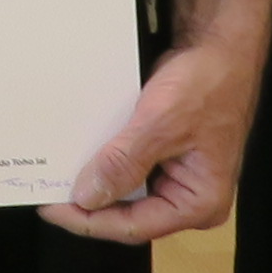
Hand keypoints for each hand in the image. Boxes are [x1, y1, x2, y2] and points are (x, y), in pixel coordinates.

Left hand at [44, 24, 258, 244]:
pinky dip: (107, 163)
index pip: (134, 227)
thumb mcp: (161, 123)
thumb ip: (124, 164)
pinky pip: (131, 170)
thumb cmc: (208, 82)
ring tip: (59, 174)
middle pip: (130, 215)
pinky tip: (82, 154)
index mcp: (200, 202)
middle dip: (90, 204)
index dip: (88, 220)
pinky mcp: (168, 158)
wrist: (222, 46)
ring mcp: (179, 178)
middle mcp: (190, 198)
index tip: (52, 208)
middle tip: (49, 191)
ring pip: (127, 193)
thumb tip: (88, 197)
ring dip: (96, 183)